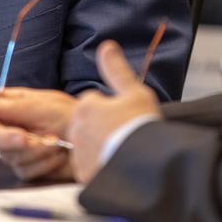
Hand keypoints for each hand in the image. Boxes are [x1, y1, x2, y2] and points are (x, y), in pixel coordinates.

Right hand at [0, 87, 77, 181]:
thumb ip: (10, 106)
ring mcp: (16, 147)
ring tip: (55, 140)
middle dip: (6, 138)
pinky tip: (57, 154)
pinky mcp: (27, 166)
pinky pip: (24, 170)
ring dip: (35, 149)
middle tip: (24, 138)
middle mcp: (9, 124)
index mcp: (10, 103)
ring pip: (8, 155)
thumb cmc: (69, 115)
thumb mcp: (40, 105)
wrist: (90, 140)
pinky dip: (43, 162)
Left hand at [67, 40, 160, 183]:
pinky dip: (100, 167)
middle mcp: (76, 130)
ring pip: (87, 146)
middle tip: (124, 135)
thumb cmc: (141, 128)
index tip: (125, 118)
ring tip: (122, 152)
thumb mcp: (135, 92)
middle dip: (102, 129)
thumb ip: (117, 69)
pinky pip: (90, 168)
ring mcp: (78, 154)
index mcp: (86, 106)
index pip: (93, 102)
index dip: (110, 109)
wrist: (146, 166)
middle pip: (88, 125)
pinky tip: (117, 166)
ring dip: (100, 147)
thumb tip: (106, 46)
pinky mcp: (83, 175)